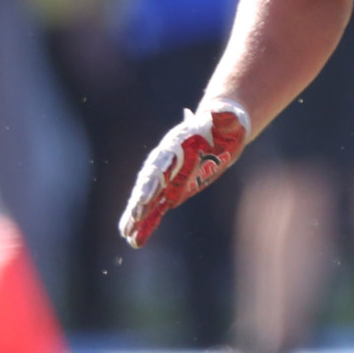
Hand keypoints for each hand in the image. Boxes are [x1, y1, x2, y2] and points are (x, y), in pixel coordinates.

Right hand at [119, 100, 249, 247]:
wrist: (220, 134)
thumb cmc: (224, 126)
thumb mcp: (227, 121)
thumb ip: (223, 118)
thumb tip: (220, 111)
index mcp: (174, 148)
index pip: (159, 165)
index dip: (151, 181)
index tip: (145, 197)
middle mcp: (165, 165)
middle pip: (148, 184)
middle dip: (139, 201)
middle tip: (133, 218)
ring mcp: (167, 180)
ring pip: (147, 201)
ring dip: (136, 217)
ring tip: (126, 235)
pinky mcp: (171, 193)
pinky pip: (156, 211)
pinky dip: (146, 225)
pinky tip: (136, 241)